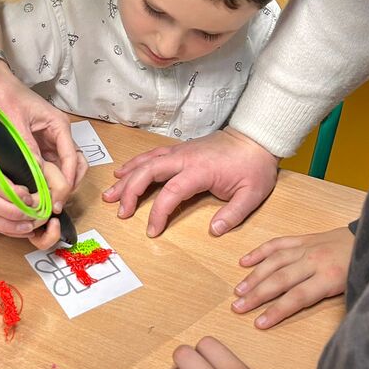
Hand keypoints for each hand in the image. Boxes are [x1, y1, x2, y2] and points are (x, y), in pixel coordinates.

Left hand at [0, 62, 87, 192]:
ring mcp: (49, 140)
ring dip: (59, 183)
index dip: (68, 180)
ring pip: (63, 167)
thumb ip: (28, 150)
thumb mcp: (16, 124)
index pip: (72, 158)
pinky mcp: (38, 145)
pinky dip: (46, 178)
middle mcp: (58, 134)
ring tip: (48, 200)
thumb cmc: (4, 95)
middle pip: (75, 164)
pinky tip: (37, 190)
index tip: (59, 198)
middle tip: (56, 202)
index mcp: (58, 125)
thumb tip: (38, 177)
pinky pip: (48, 165)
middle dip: (69, 184)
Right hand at [103, 127, 278, 237]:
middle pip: (148, 172)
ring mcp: (180, 151)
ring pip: (146, 162)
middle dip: (130, 192)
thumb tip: (214, 231)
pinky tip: (124, 173)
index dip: (158, 213)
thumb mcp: (252, 193)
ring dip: (127, 178)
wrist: (257, 137)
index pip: (171, 192)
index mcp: (200, 170)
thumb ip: (233, 214)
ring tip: (111, 194)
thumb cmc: (254, 165)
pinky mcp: (180, 149)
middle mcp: (185, 158)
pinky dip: (136, 164)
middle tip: (120, 212)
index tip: (152, 231)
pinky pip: (152, 155)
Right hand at [233, 227, 354, 328]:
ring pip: (274, 261)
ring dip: (254, 276)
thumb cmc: (364, 268)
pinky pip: (278, 243)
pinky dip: (260, 252)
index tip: (259, 323)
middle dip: (257, 295)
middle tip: (237, 307)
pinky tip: (244, 262)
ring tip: (238, 291)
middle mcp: (314, 261)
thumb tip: (330, 330)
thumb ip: (339, 307)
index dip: (277, 311)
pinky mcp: (304, 238)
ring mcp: (307, 247)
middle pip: (280, 280)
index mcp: (329, 277)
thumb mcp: (357, 290)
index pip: (297, 297)